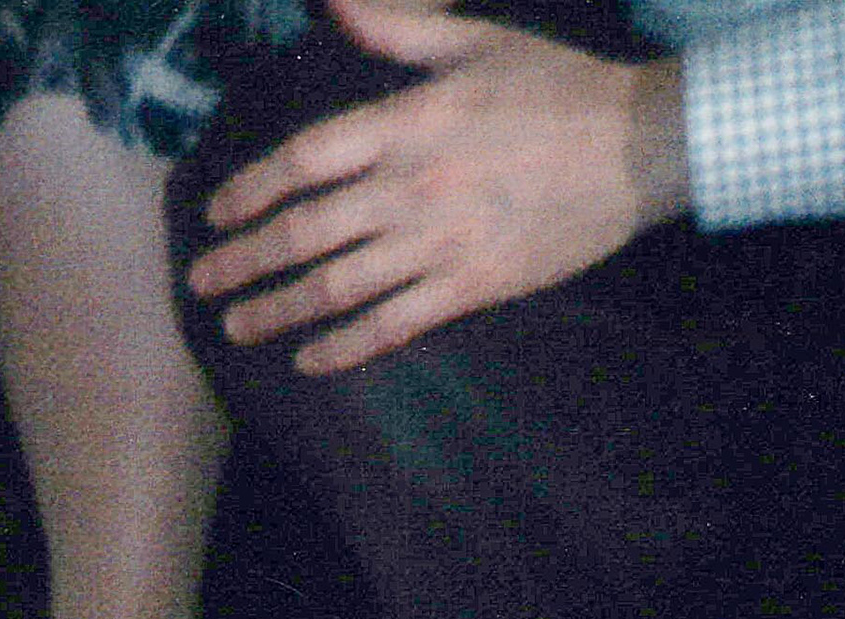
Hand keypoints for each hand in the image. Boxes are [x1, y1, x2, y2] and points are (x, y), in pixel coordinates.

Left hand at [187, 0, 689, 375]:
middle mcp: (411, 186)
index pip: (302, 160)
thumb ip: (399, 30)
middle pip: (303, 232)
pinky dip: (345, 346)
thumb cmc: (560, 86)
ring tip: (237, 326)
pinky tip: (310, 359)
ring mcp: (440, 240)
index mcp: (407, 123)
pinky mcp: (473, 283)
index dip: (249, 189)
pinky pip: (393, 323)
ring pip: (336, 285)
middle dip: (243, 261)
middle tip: (202, 282)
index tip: (215, 213)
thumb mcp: (478, 41)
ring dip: (277, 309)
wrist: (643, 143)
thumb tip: (336, 5)